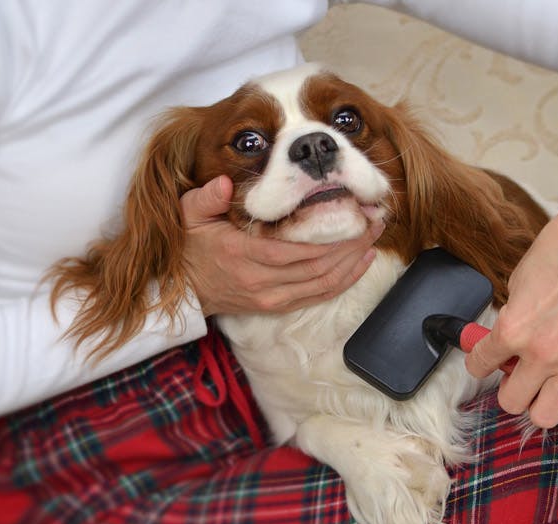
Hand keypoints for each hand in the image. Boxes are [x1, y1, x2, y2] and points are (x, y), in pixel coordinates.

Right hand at [181, 175, 381, 315]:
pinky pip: (318, 296)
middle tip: (374, 220)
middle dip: (351, 243)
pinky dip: (344, 281)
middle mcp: (260, 281)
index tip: (352, 213)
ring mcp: (270, 297)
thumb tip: (223, 183)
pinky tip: (362, 263)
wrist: (183, 289)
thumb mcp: (189, 215)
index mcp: (241, 254)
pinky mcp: (276, 307)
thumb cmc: (191, 247)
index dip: (328, 236)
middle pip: (317, 265)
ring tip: (374, 237)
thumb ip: (206, 198)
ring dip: (353, 261)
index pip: (294, 250)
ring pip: (322, 283)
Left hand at [464, 183, 557, 429]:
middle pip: (511, 401)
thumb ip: (511, 319)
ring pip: (547, 415)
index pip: (479, 365)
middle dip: (509, 387)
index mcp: (513, 330)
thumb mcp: (517, 283)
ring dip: (541, 405)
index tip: (484, 357)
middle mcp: (543, 353)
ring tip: (543, 387)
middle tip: (516, 371)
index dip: (479, 361)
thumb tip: (506, 340)